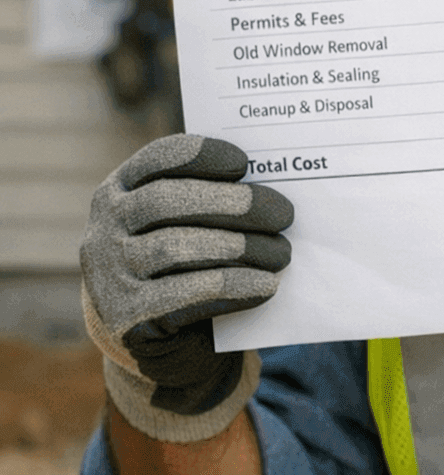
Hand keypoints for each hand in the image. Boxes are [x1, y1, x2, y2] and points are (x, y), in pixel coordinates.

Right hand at [81, 135, 293, 442]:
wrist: (159, 341)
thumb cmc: (187, 265)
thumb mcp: (188, 225)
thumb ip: (213, 200)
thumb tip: (271, 183)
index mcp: (121, 191)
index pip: (157, 159)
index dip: (201, 155)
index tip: (245, 163)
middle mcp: (105, 227)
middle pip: (164, 201)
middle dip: (232, 203)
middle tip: (285, 214)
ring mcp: (108, 273)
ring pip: (173, 247)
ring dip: (238, 247)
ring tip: (282, 253)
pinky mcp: (125, 317)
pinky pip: (184, 294)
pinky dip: (232, 286)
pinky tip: (266, 285)